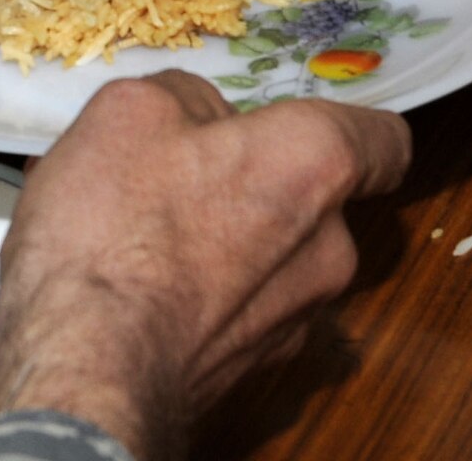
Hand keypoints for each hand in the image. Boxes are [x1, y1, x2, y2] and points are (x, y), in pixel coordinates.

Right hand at [0, 72, 411, 460]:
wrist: (87, 375)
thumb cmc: (115, 234)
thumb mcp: (131, 111)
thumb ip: (187, 97)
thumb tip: (201, 117)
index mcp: (312, 165)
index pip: (384, 142)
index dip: (348, 128)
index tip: (303, 127)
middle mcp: (327, 247)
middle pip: (310, 199)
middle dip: (252, 183)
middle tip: (175, 176)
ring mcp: (296, 319)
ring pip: (274, 259)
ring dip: (225, 242)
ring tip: (139, 237)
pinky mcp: (254, 372)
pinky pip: (241, 310)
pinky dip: (204, 295)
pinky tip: (138, 289)